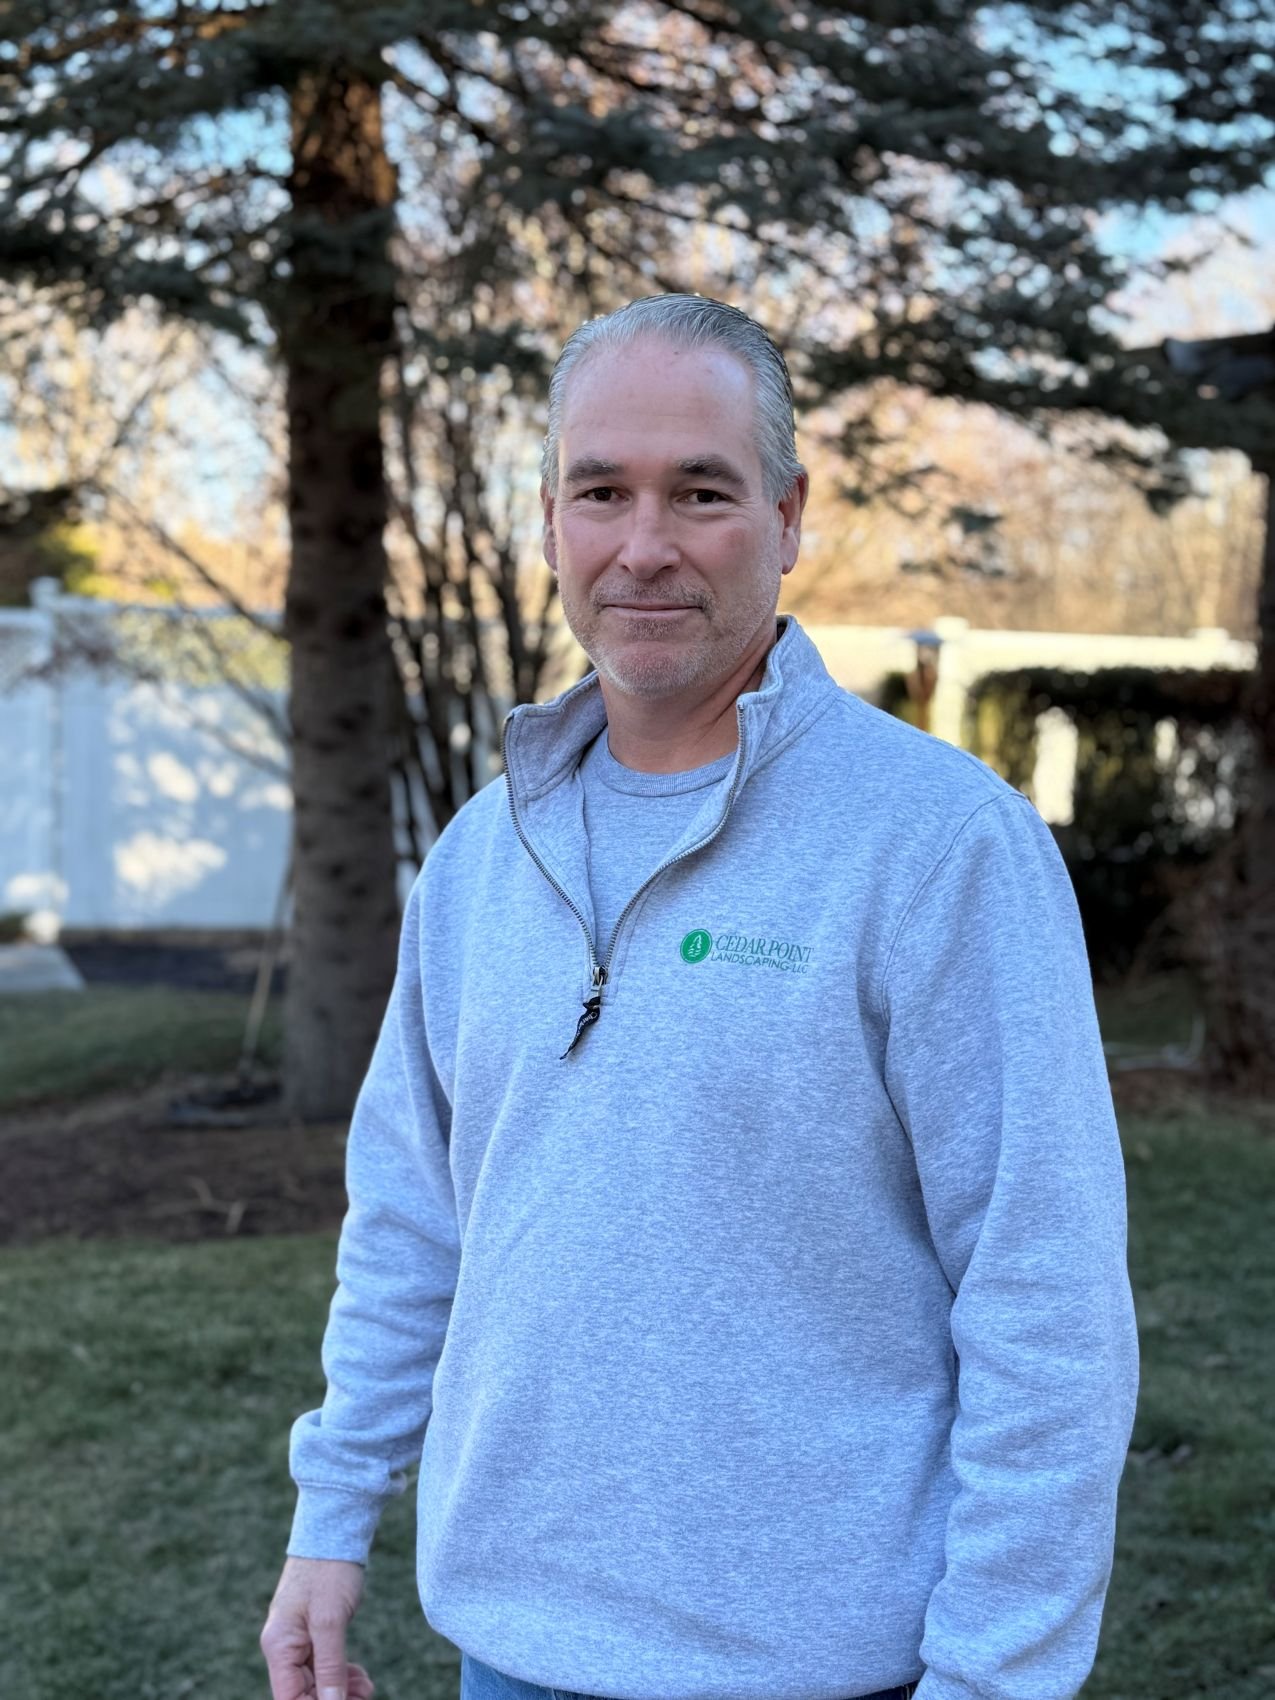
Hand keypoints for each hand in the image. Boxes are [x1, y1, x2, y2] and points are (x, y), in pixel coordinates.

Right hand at [260, 1555, 374, 1699]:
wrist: (334, 1530)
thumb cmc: (328, 1570)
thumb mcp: (331, 1621)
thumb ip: (330, 1666)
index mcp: (279, 1646)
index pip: (289, 1698)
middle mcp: (283, 1646)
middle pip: (302, 1692)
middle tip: (365, 1697)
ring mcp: (298, 1638)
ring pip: (315, 1680)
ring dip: (339, 1690)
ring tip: (367, 1690)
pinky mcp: (313, 1631)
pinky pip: (323, 1663)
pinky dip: (340, 1674)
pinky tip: (360, 1678)